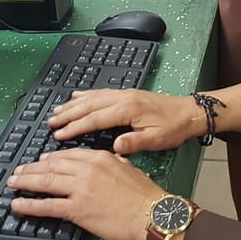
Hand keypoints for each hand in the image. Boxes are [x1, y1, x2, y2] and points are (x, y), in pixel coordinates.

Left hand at [9, 149, 164, 239]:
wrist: (151, 213)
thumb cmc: (144, 193)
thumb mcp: (128, 167)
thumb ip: (114, 161)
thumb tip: (109, 158)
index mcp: (98, 157)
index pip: (67, 155)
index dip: (50, 158)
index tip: (40, 161)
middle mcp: (86, 169)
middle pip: (51, 166)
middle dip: (31, 168)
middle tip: (18, 171)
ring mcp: (79, 189)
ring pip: (45, 182)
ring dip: (25, 182)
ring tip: (12, 183)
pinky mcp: (76, 209)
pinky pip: (47, 205)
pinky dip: (29, 205)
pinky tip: (18, 205)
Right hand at [48, 89, 203, 154]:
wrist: (189, 112)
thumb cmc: (174, 128)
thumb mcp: (156, 140)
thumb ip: (134, 142)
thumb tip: (114, 146)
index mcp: (128, 109)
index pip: (95, 119)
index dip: (76, 127)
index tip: (59, 135)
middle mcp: (123, 98)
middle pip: (89, 105)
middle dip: (68, 114)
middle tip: (50, 122)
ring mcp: (125, 94)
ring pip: (93, 97)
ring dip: (73, 104)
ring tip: (56, 112)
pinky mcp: (127, 94)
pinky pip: (101, 92)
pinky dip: (86, 95)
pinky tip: (76, 97)